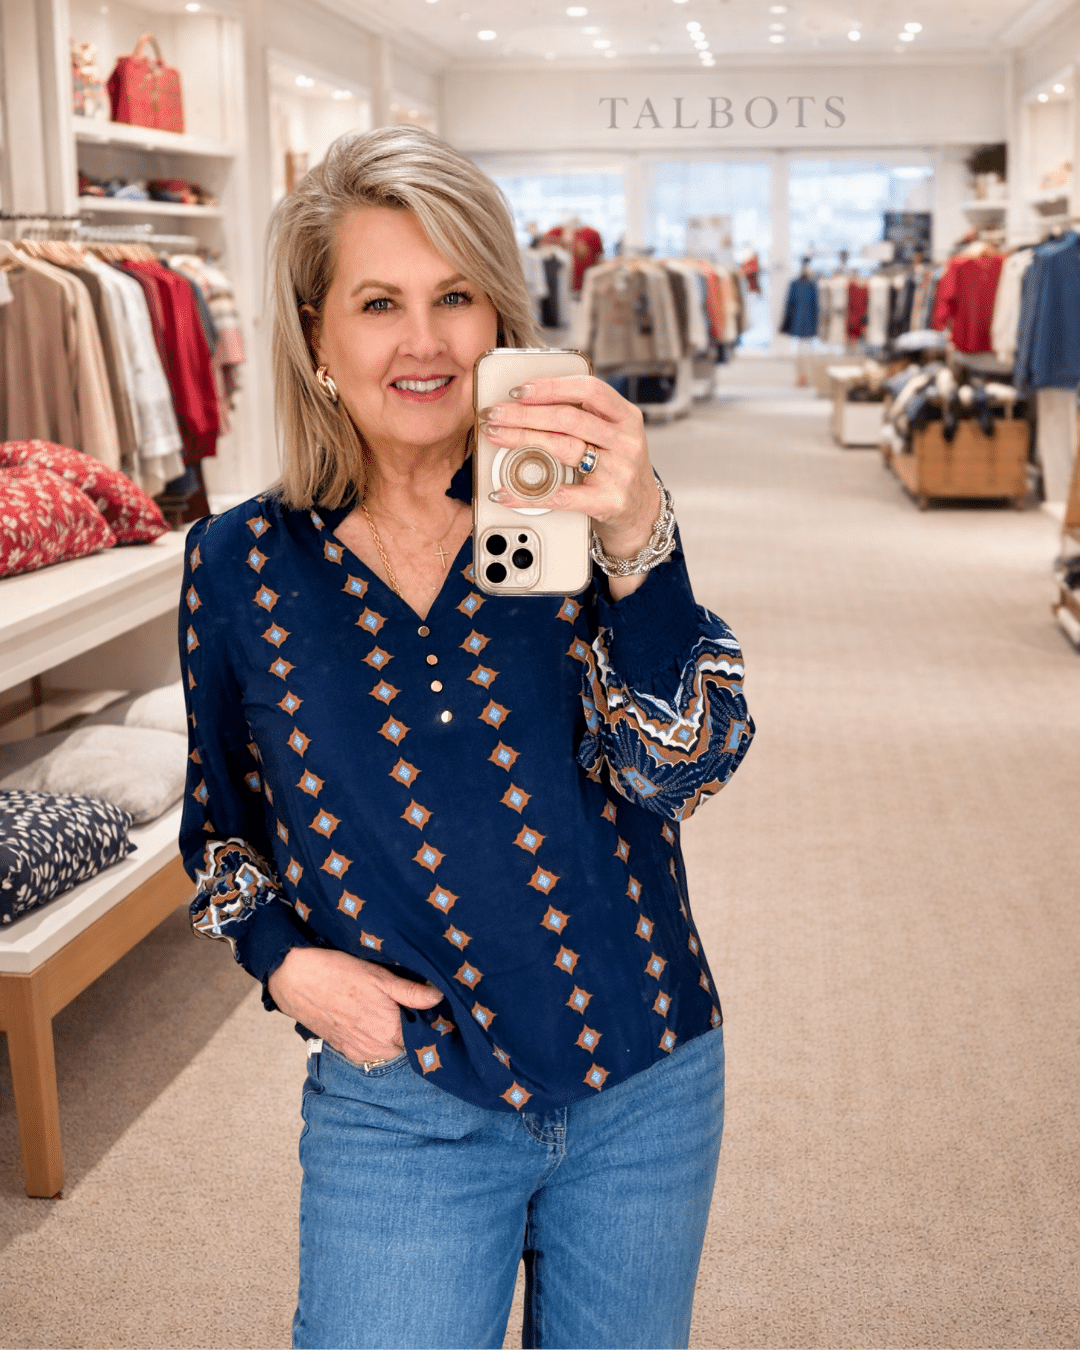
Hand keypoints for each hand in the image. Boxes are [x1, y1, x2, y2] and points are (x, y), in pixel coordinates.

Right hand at [267, 947, 443, 1064]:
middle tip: (411, 1009)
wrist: (296, 980)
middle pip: (406, 1046)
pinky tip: (373, 1021)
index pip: (422, 1038)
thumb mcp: (380, 977)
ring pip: (389, 1050)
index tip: (433, 1012)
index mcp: (389, 1031)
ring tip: (390, 1013)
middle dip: (412, 1031)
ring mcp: (359, 1051)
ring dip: (393, 1037)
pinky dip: (376, 1041)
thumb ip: (411, 992)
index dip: (428, 1024)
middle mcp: (375, 1048)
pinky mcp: (345, 1050)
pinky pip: (370, 1052)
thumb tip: (439, 997)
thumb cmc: (338, 973)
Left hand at [479, 376, 661, 596]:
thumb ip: (585, 415)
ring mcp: (618, 472)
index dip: (552, 387)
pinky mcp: (607, 501)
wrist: (643, 513)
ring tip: (495, 436)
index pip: (589, 390)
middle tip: (495, 414)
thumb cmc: (618, 468)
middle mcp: (625, 441)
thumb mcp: (613, 434)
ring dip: (522, 440)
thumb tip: (530, 400)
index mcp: (626, 417)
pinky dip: (527, 493)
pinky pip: (559, 495)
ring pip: (562, 448)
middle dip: (524, 414)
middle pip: (568, 419)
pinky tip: (505, 492)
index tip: (519, 390)